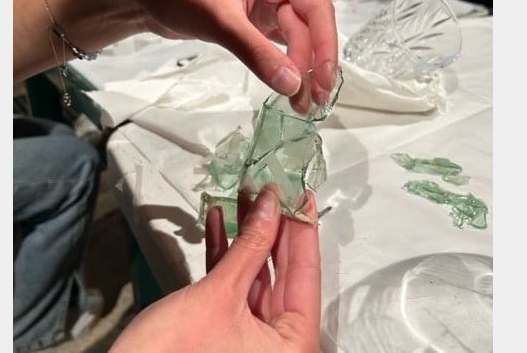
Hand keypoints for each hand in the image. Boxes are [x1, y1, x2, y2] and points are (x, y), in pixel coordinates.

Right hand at [108, 184, 320, 352]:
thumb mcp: (220, 294)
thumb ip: (250, 246)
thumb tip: (270, 205)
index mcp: (292, 344)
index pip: (306, 273)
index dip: (303, 229)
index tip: (302, 194)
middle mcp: (278, 344)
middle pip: (283, 273)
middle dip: (273, 228)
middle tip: (272, 190)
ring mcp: (251, 337)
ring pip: (257, 275)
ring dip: (247, 237)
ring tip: (245, 199)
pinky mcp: (224, 330)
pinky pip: (233, 286)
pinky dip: (226, 256)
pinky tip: (219, 223)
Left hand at [128, 0, 338, 112]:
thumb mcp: (220, 20)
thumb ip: (257, 53)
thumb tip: (292, 84)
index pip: (316, 7)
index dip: (324, 46)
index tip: (323, 79)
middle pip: (309, 26)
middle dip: (311, 63)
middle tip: (311, 100)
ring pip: (296, 38)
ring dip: (299, 68)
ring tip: (301, 102)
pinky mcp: (254, 18)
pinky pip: (277, 44)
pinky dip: (283, 65)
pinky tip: (287, 86)